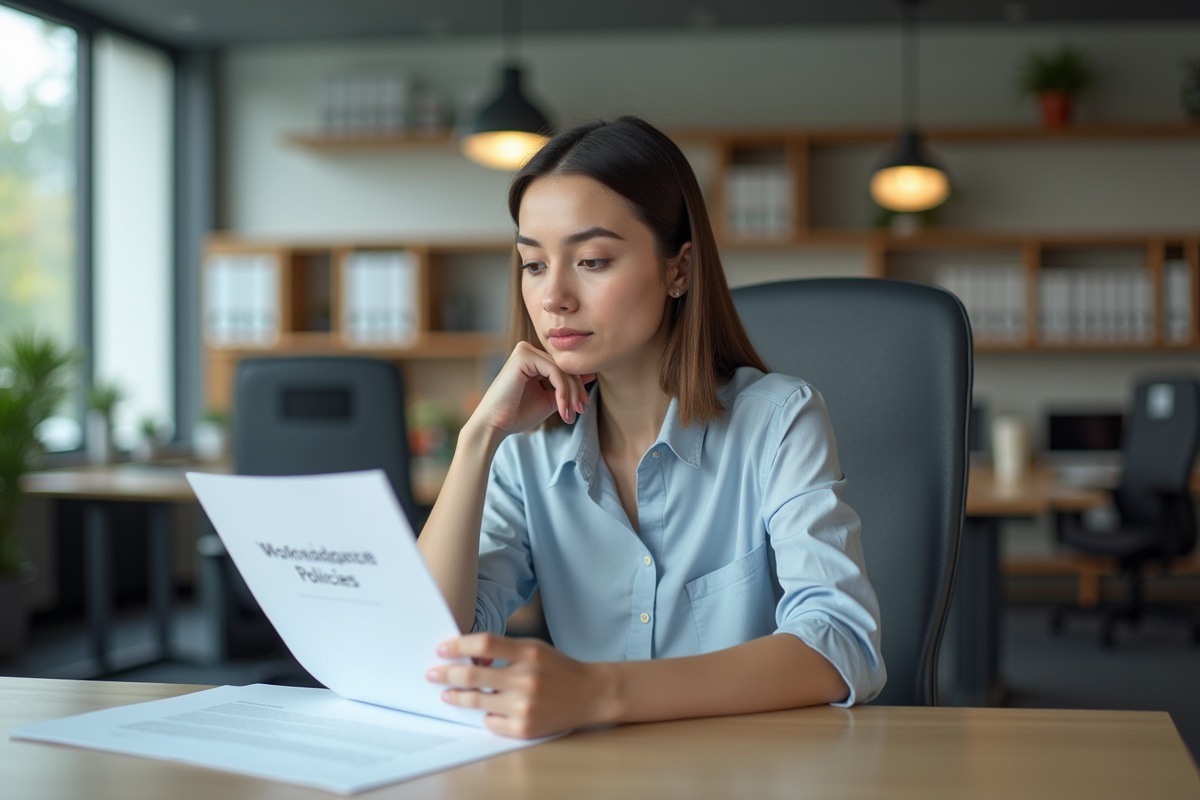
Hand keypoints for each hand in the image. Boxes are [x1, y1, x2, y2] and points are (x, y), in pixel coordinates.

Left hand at [426, 633, 616, 738]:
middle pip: (473, 675)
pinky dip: (484, 714)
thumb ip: (504, 652)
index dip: (459, 645)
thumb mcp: (534, 649)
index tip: (442, 648)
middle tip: (432, 673)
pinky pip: (490, 721)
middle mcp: (526, 679)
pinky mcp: (524, 727)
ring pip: (477, 701)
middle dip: (446, 673)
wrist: (590, 694)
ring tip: (446, 693)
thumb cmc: (558, 669)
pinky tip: (484, 709)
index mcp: (529, 653)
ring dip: (456, 696)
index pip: (485, 644)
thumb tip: (467, 658)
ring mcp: (525, 706)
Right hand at [470, 342, 594, 438]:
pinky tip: (562, 408)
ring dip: (571, 394)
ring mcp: (524, 351)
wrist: (495, 426)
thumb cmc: (518, 414)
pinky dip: (563, 391)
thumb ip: (567, 388)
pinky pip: (554, 371)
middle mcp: (528, 350)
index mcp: (532, 358)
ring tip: (570, 414)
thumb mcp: (550, 400)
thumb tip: (591, 374)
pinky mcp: (523, 356)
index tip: (582, 407)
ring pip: (562, 369)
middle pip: (565, 367)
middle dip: (577, 391)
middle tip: (580, 411)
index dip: (577, 386)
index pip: (563, 367)